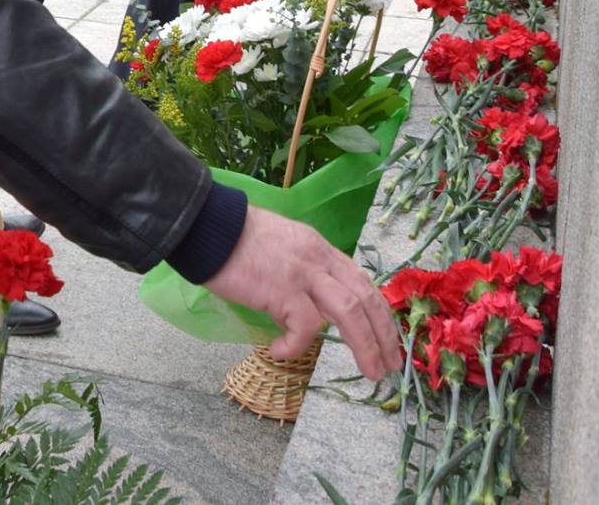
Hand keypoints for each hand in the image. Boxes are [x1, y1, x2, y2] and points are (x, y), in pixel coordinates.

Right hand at [202, 206, 399, 381]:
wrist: (208, 225)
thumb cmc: (234, 237)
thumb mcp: (282, 246)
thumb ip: (301, 268)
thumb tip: (306, 299)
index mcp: (320, 249)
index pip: (362, 282)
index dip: (379, 313)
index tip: (387, 338)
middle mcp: (319, 259)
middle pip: (365, 299)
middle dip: (384, 335)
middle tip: (390, 364)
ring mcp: (302, 275)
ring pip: (350, 313)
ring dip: (366, 346)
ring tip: (370, 372)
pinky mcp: (282, 291)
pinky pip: (304, 327)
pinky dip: (296, 346)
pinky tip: (281, 352)